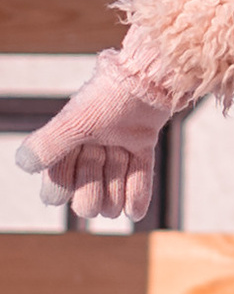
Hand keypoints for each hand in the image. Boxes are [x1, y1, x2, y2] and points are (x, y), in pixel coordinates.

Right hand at [16, 48, 178, 221]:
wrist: (149, 79)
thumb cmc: (107, 98)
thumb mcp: (73, 122)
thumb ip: (48, 144)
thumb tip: (23, 165)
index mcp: (64, 146)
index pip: (57, 191)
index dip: (67, 183)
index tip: (78, 157)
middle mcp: (86, 152)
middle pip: (87, 202)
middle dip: (96, 185)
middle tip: (103, 154)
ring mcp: (115, 151)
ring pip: (113, 197)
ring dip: (118, 184)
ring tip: (121, 155)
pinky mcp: (140, 147)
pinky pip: (138, 182)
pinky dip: (137, 198)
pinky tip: (134, 213)